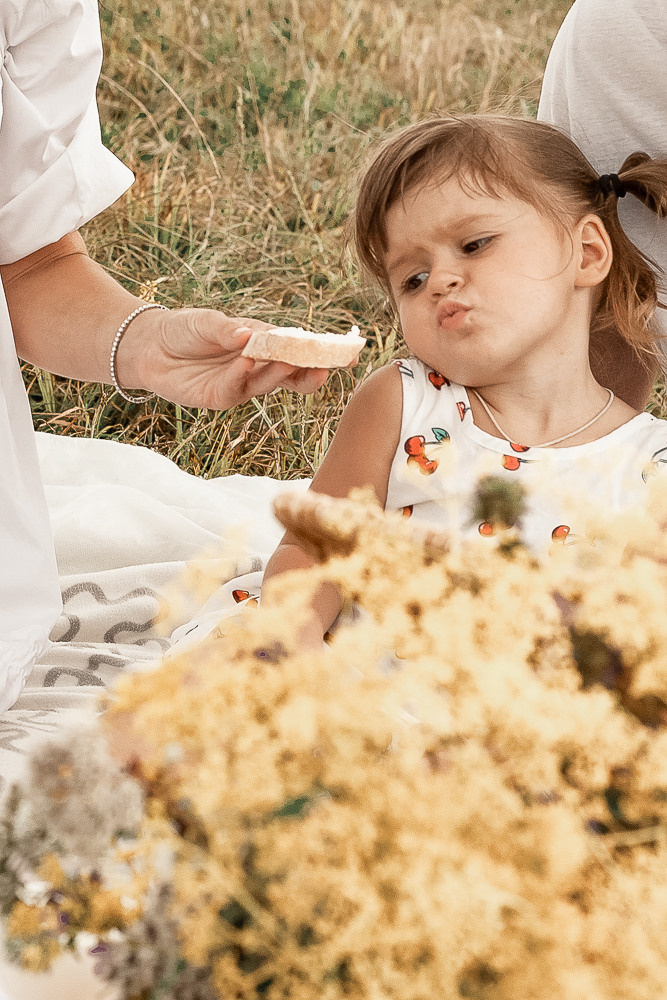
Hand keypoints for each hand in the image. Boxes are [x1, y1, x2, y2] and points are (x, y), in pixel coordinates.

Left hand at [122, 307, 329, 408]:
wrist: (150, 347)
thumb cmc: (185, 330)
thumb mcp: (208, 322)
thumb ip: (229, 329)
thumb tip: (248, 335)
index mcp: (264, 344)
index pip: (299, 350)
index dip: (324, 352)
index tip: (349, 353)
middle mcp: (258, 367)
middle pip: (293, 376)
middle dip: (311, 373)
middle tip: (326, 368)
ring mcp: (242, 384)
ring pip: (269, 383)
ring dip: (281, 373)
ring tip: (290, 362)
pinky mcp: (221, 397)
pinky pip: (236, 387)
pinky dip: (243, 374)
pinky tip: (248, 361)